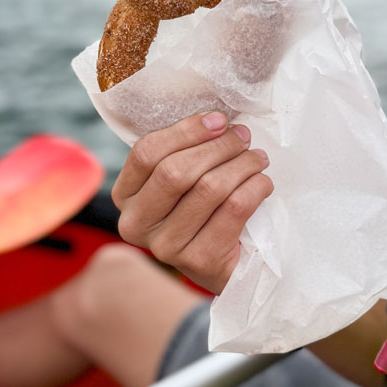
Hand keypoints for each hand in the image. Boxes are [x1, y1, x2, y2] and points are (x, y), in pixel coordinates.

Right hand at [112, 112, 272, 293]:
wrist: (223, 266)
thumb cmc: (202, 210)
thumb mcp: (181, 181)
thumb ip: (184, 152)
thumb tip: (217, 121)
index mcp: (124, 196)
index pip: (147, 153)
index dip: (186, 131)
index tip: (219, 120)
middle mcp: (136, 224)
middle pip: (176, 171)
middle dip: (218, 147)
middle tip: (243, 137)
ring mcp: (165, 247)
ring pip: (209, 188)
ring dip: (242, 165)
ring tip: (258, 158)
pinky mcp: (199, 261)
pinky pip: (234, 209)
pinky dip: (255, 187)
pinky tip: (262, 182)